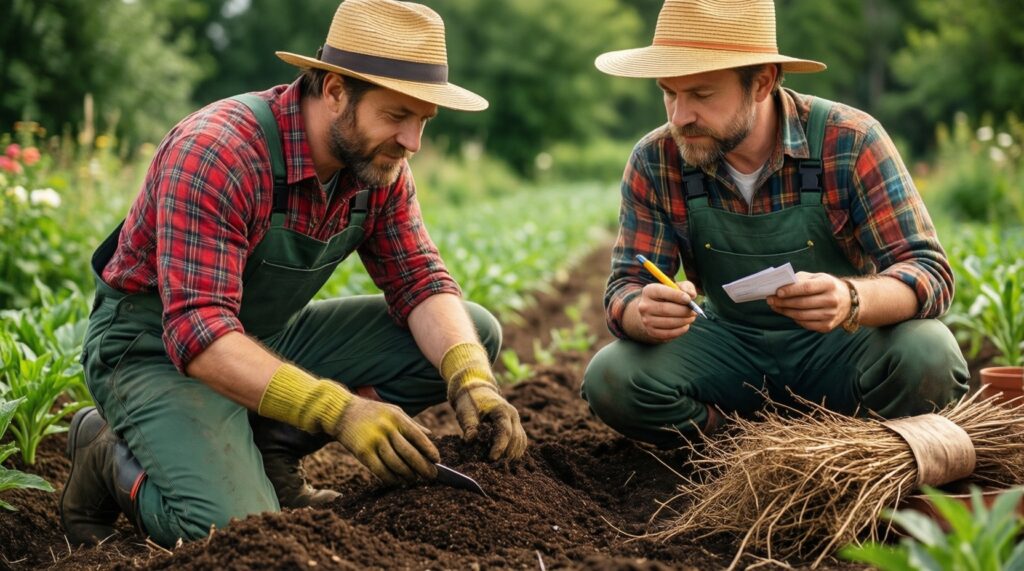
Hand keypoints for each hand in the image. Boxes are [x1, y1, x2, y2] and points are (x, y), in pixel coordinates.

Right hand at [329, 397, 439, 484]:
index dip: (429, 450)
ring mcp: (374, 441)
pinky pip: (380, 470)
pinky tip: (397, 482)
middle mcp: (386, 429)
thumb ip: (411, 423)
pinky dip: (391, 478)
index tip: (437, 460)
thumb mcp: (393, 411)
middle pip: (409, 453)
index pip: (418, 436)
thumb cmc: (371, 412)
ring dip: (407, 475)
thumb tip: (431, 436)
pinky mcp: (362, 452)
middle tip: (431, 476)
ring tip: (414, 480)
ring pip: (395, 464)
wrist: (341, 412)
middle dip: (422, 467)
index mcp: (396, 417)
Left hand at [441, 343, 527, 460]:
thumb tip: (470, 440)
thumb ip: (469, 426)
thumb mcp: (465, 412)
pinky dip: (515, 451)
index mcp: (502, 410)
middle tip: (495, 466)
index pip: (505, 431)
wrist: (477, 390)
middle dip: (507, 453)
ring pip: (521, 441)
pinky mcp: (515, 426)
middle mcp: (513, 415)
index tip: (492, 459)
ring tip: (501, 465)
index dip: (500, 446)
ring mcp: (516, 420)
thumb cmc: (469, 401)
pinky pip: (520, 440)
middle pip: (516, 438)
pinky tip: (506, 460)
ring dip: (513, 454)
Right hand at [634, 281, 699, 341]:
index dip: (676, 296)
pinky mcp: (651, 332)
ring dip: (684, 321)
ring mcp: (646, 320)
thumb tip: (691, 295)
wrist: (656, 311)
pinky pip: (668, 333)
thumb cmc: (670, 296)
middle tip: (694, 311)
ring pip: (668, 322)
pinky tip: (686, 325)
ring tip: (692, 317)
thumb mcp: (677, 287)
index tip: (689, 299)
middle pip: (665, 309)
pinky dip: (680, 330)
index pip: (661, 292)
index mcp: (649, 291)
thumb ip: (686, 287)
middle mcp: (644, 306)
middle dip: (683, 311)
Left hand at [767, 272, 851, 332]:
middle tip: (770, 300)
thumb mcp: (817, 277)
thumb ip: (800, 279)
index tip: (777, 291)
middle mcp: (831, 300)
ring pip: (801, 315)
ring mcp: (830, 315)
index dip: (790, 290)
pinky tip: (787, 313)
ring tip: (775, 306)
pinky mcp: (827, 326)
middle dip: (783, 302)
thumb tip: (780, 285)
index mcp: (828, 284)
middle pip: (802, 303)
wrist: (848, 301)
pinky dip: (794, 319)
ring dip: (785, 311)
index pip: (806, 288)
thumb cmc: (826, 287)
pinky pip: (805, 324)